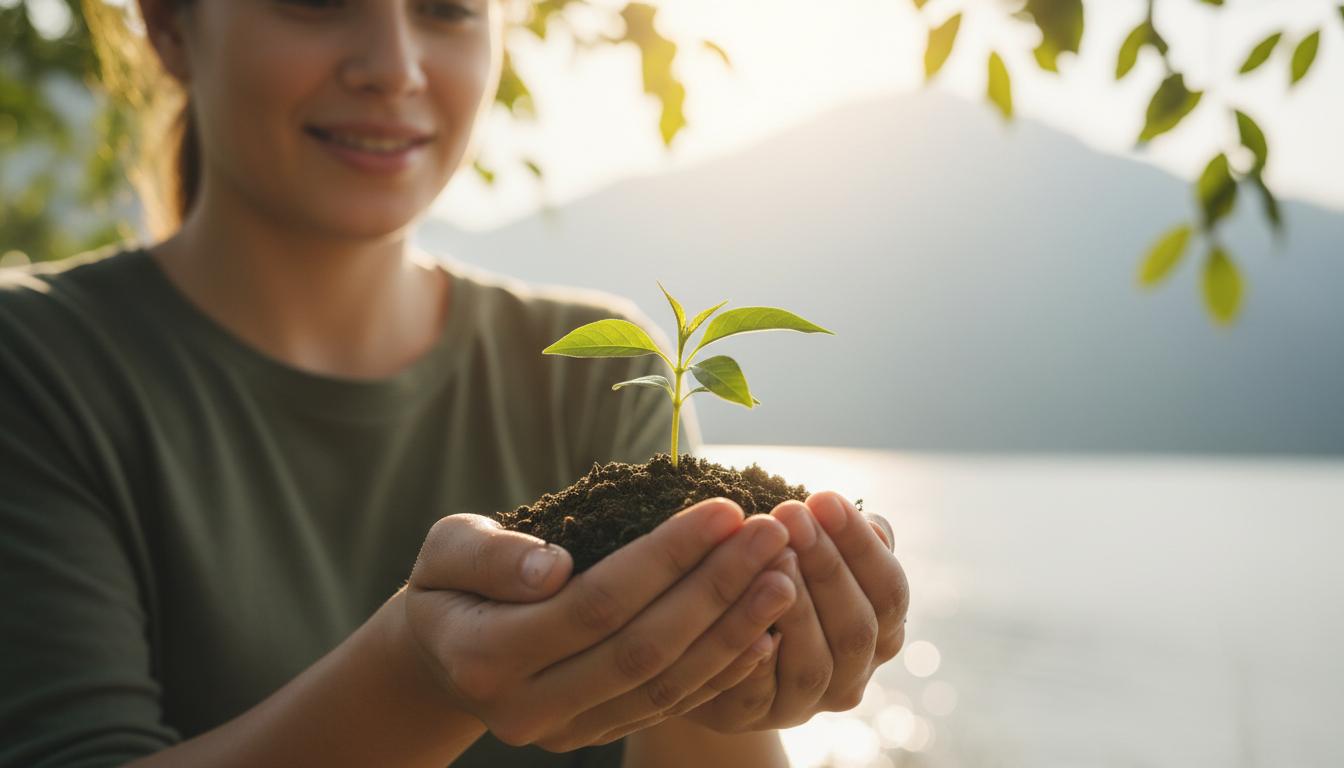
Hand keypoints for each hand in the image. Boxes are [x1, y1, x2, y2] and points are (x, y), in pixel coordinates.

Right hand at [401, 498, 799, 751]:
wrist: (442, 653)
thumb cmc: (450, 583)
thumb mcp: (446, 550)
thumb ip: (490, 555)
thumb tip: (553, 566)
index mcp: (485, 655)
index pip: (596, 604)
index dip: (666, 557)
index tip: (724, 508)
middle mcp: (527, 709)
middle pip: (642, 649)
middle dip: (717, 589)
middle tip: (771, 535)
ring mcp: (565, 732)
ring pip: (665, 686)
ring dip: (733, 631)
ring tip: (784, 576)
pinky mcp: (595, 735)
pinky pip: (669, 708)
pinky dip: (721, 671)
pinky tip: (764, 629)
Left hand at [669, 492, 909, 732]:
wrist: (704, 639)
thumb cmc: (769, 578)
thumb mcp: (807, 553)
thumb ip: (840, 540)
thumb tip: (876, 527)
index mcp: (878, 632)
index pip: (889, 592)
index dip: (860, 546)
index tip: (824, 498)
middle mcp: (850, 675)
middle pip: (857, 628)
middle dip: (826, 566)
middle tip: (790, 515)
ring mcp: (802, 704)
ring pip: (814, 664)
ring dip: (795, 607)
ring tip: (771, 555)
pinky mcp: (750, 717)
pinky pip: (756, 692)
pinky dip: (754, 656)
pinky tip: (742, 614)